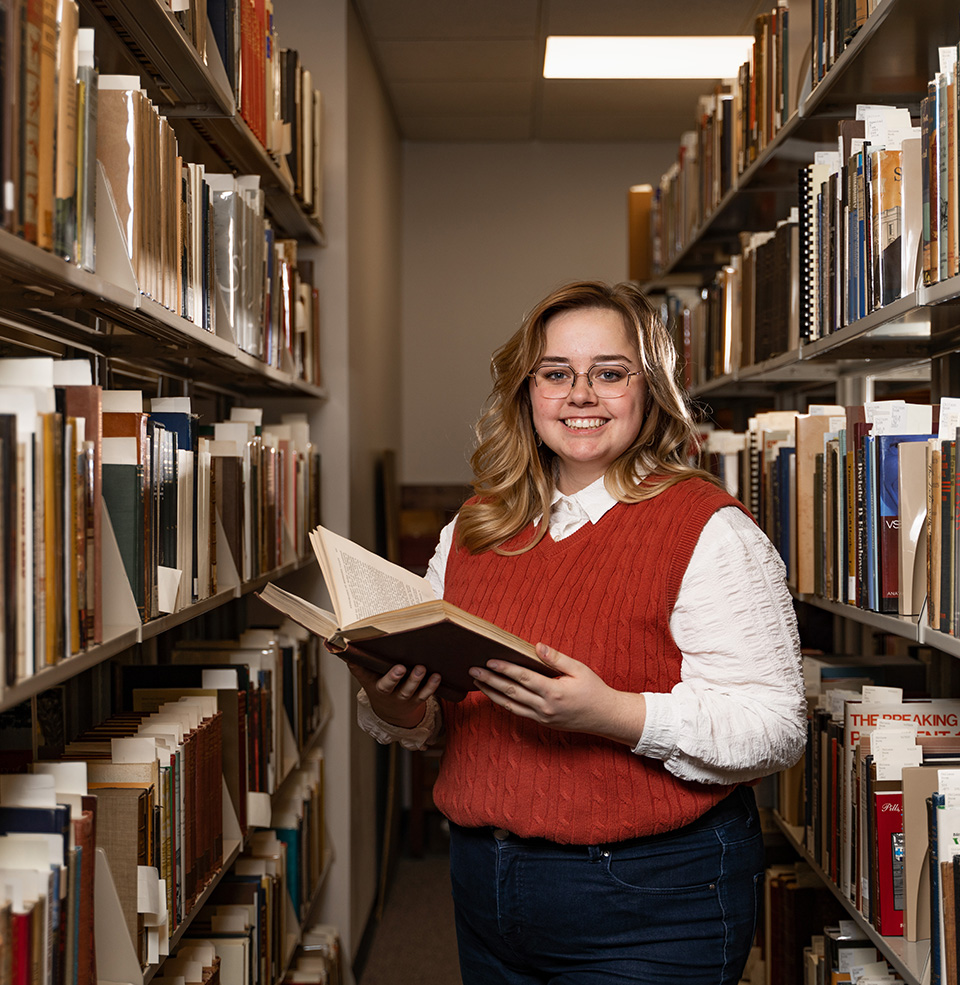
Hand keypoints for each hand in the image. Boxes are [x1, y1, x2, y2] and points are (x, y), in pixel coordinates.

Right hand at [348, 661, 440, 729]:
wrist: (391, 711)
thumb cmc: (378, 685)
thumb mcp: (365, 677)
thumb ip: (356, 662)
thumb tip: (339, 644)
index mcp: (375, 686)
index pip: (369, 678)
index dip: (372, 672)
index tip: (381, 664)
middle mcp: (389, 693)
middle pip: (390, 687)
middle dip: (394, 678)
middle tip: (401, 667)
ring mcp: (403, 697)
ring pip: (409, 691)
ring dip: (415, 680)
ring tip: (421, 668)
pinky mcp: (417, 700)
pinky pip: (424, 694)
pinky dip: (431, 686)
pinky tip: (437, 676)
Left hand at [468, 643, 645, 746]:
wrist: (605, 718)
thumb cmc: (593, 690)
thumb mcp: (579, 669)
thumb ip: (556, 658)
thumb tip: (537, 646)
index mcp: (554, 692)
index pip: (523, 678)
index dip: (505, 668)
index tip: (489, 660)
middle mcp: (545, 707)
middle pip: (511, 692)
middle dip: (490, 680)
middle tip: (472, 670)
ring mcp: (542, 718)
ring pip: (510, 705)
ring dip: (491, 693)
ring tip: (477, 682)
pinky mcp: (542, 723)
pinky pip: (518, 712)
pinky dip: (503, 703)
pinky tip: (494, 694)